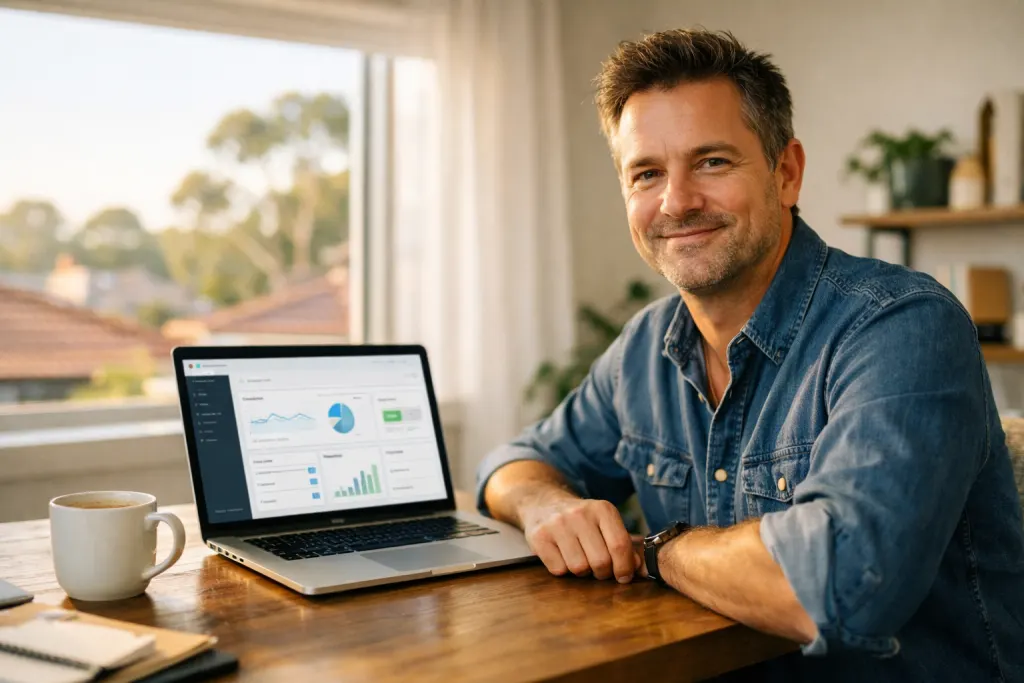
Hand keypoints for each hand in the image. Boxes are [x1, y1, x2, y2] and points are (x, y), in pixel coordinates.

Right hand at [521, 498, 641, 582]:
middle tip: (599, 569)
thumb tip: (637, 567)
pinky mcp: (539, 536)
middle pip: (601, 561)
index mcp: (602, 509)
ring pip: (579, 568)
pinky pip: (558, 570)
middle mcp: (579, 514)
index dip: (624, 567)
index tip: (624, 577)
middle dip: (603, 573)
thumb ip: (623, 544)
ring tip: (580, 559)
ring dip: (582, 572)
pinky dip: (563, 570)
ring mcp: (557, 524)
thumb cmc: (581, 520)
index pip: (620, 545)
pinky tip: (562, 556)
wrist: (544, 502)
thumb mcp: (605, 523)